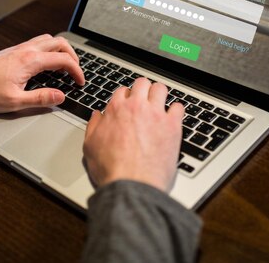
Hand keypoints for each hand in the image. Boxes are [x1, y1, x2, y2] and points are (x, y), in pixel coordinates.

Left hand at [0, 34, 84, 112]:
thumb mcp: (15, 102)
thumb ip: (40, 99)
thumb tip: (61, 97)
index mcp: (30, 61)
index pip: (63, 60)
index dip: (76, 71)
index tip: (80, 82)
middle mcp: (26, 50)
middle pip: (59, 42)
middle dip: (73, 56)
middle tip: (76, 71)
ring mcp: (19, 48)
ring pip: (48, 40)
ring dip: (61, 50)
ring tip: (64, 66)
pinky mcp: (14, 51)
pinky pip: (38, 43)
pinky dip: (49, 50)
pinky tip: (46, 64)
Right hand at [83, 78, 183, 192]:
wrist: (132, 184)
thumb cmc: (111, 169)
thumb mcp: (90, 146)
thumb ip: (93, 126)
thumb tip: (97, 116)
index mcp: (116, 109)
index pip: (122, 90)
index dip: (125, 97)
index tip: (127, 104)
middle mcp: (137, 107)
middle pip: (142, 83)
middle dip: (143, 90)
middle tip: (144, 100)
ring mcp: (156, 114)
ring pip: (161, 89)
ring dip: (159, 94)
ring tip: (159, 104)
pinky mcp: (172, 126)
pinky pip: (178, 107)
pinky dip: (176, 111)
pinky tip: (173, 118)